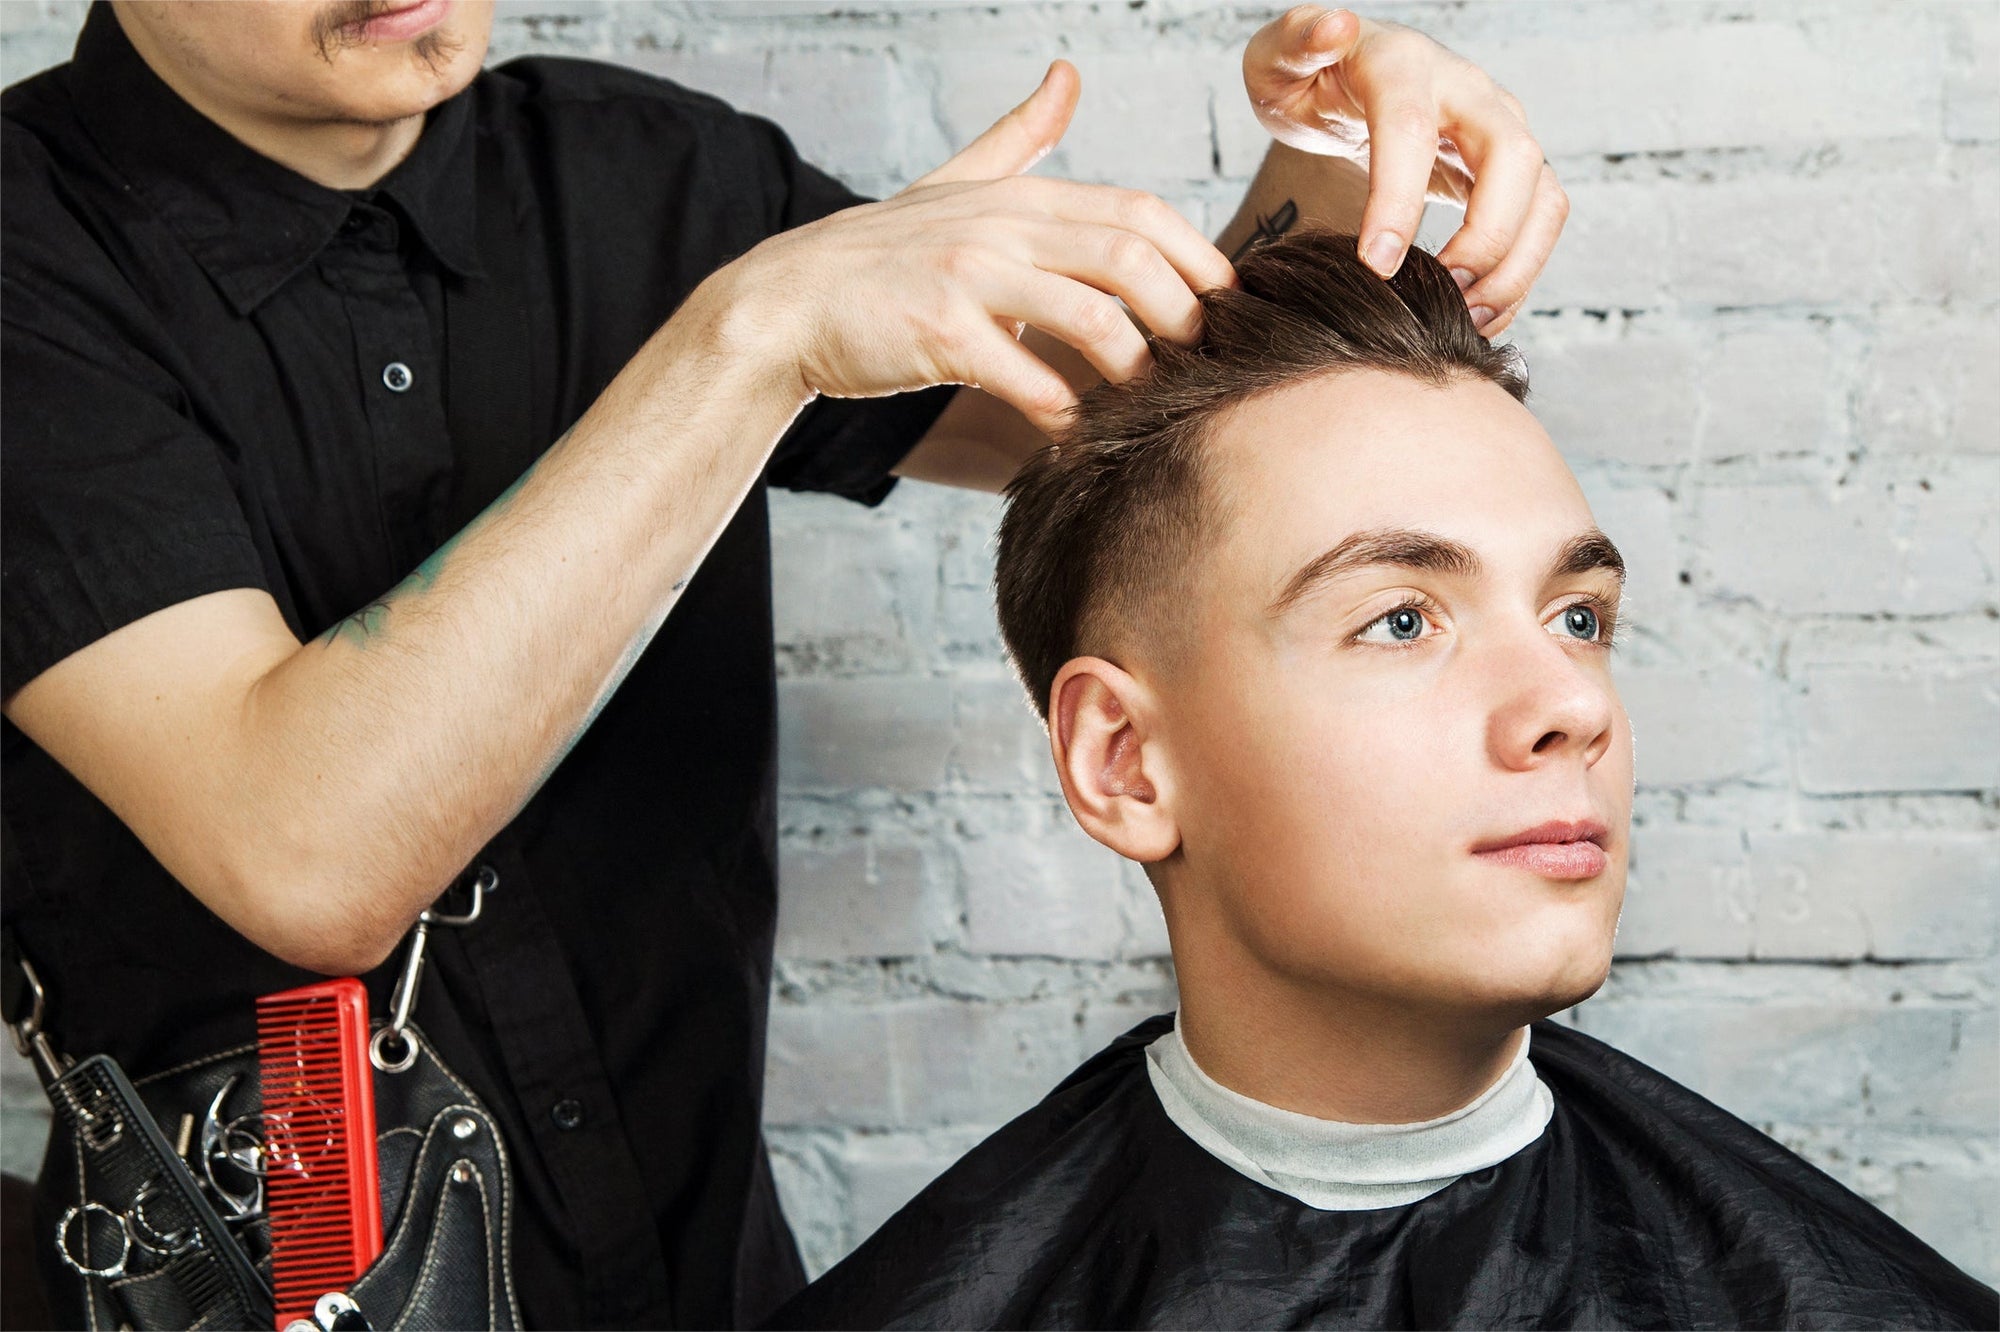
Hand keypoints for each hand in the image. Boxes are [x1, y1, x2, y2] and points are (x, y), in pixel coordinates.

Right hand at [721, 63, 1235, 435]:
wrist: (787, 301)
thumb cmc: (880, 255)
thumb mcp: (954, 181)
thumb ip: (1019, 136)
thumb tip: (1067, 75)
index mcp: (1019, 196)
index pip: (1138, 210)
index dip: (1198, 257)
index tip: (1228, 305)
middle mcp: (1001, 226)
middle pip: (1130, 257)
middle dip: (1183, 314)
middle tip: (1201, 363)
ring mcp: (970, 277)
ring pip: (1092, 316)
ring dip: (1135, 366)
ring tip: (1147, 400)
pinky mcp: (940, 334)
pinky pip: (1027, 377)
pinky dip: (1063, 409)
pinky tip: (1075, 431)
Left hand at [1243, 6, 1566, 336]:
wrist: (1348, 81)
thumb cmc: (1309, 76)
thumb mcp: (1280, 57)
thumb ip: (1295, 41)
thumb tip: (1335, 26)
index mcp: (1403, 65)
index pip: (1412, 130)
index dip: (1399, 201)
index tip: (1377, 265)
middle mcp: (1467, 91)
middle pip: (1512, 157)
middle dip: (1485, 236)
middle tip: (1439, 296)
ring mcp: (1497, 129)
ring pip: (1542, 194)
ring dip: (1514, 265)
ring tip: (1465, 321)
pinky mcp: (1508, 170)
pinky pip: (1538, 222)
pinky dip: (1518, 274)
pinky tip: (1475, 315)